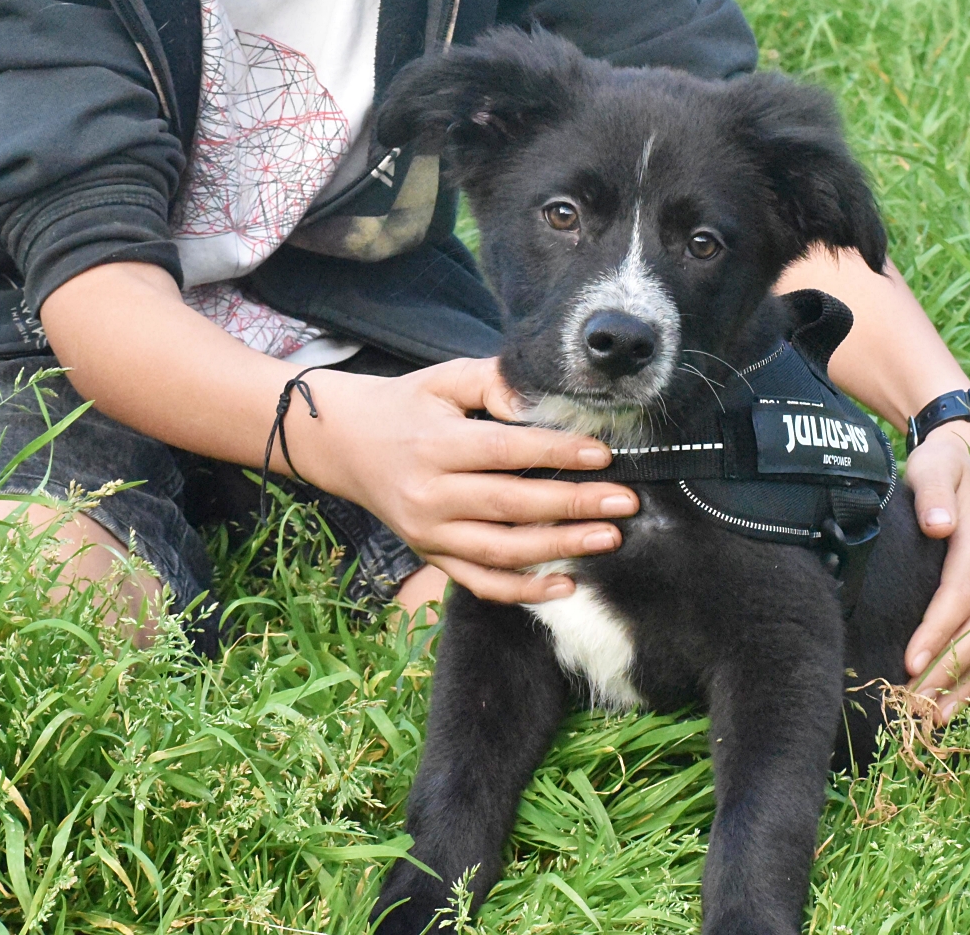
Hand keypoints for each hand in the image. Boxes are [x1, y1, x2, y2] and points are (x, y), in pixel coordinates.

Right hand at [289, 358, 638, 603]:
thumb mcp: (443, 379)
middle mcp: (430, 495)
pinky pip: (479, 583)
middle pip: (511, 505)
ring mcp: (430, 533)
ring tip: (609, 539)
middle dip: (573, 506)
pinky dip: (522, 591)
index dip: (556, 453)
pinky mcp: (431, 556)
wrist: (344, 444)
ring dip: (559, 549)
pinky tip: (566, 586)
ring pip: (501, 551)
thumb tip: (540, 399)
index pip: (505, 451)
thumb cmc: (406, 406)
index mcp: (435, 445)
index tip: (603, 454)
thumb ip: (493, 382)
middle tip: (625, 503)